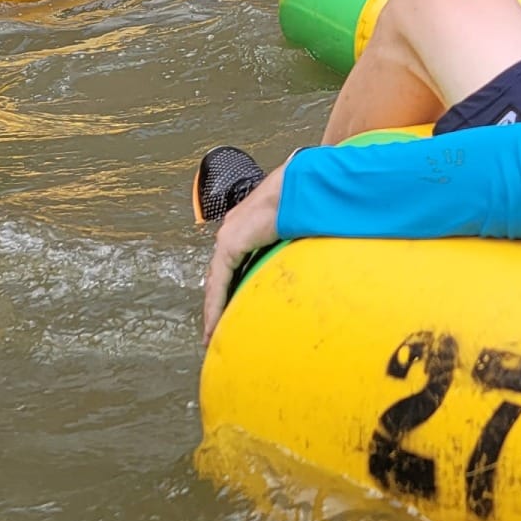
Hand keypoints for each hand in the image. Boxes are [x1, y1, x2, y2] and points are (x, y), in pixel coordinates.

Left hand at [201, 162, 285, 340]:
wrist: (297, 186)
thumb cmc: (302, 202)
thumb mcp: (295, 231)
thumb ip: (292, 246)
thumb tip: (308, 257)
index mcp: (246, 227)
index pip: (232, 264)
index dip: (228, 288)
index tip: (230, 307)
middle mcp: (232, 231)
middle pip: (219, 275)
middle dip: (216, 302)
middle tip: (215, 328)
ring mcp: (228, 237)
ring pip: (215, 282)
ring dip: (213, 308)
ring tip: (213, 334)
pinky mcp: (230, 245)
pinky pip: (219, 283)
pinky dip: (216, 305)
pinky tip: (214, 323)